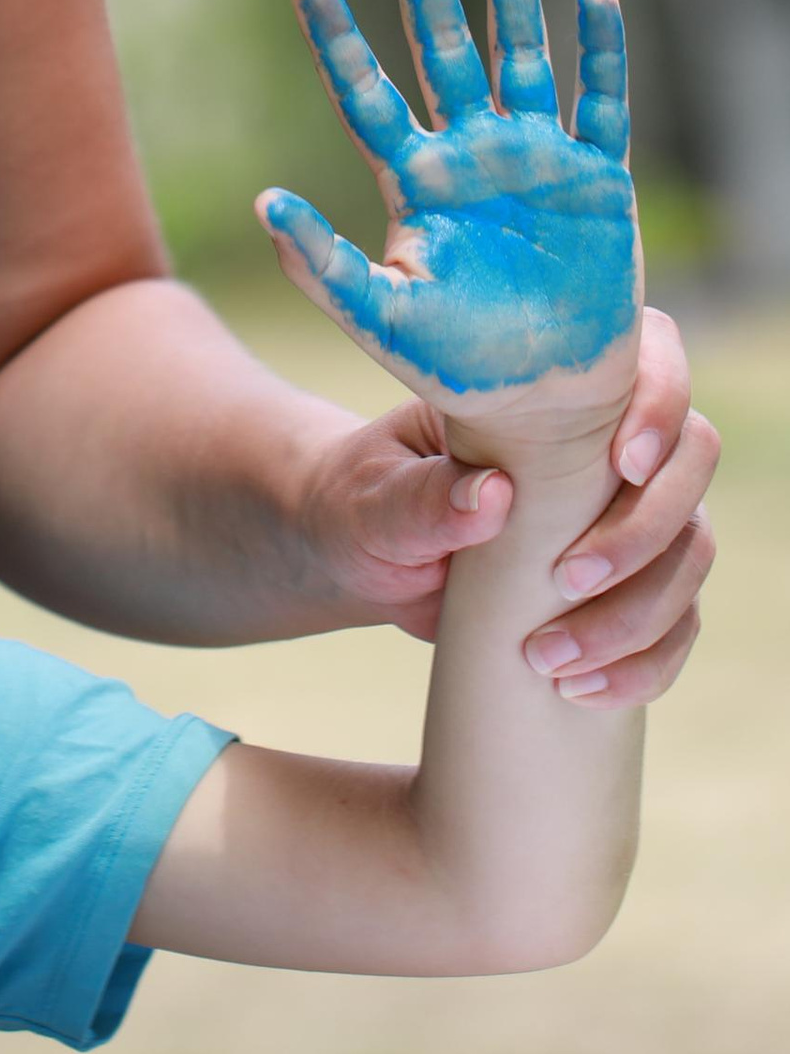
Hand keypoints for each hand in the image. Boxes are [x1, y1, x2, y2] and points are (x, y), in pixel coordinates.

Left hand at [260, 0, 641, 437]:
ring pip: (519, 55)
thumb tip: (263, 202)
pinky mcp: (598, 179)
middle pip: (440, 45)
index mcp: (412, 177)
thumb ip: (321, 264)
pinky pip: (600, 103)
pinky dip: (599, 51)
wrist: (538, 399)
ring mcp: (533, 158)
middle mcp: (469, 150)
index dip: (336, 35)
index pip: (365, 90)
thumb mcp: (378, 316)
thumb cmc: (451, 359)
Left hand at [293, 318, 717, 701]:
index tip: (624, 462)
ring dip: (638, 614)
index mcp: (545, 396)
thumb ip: (423, 496)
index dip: (660, 406)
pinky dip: (644, 663)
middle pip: (689, 471)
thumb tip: (491, 494)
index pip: (648, 364)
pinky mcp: (623, 586)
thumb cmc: (365, 499)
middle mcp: (601, 449)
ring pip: (689, 554)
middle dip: (644, 531)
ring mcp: (622, 518)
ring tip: (551, 657)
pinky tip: (582, 689)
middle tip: (569, 578)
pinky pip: (673, 625)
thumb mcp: (376, 496)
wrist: (363, 554)